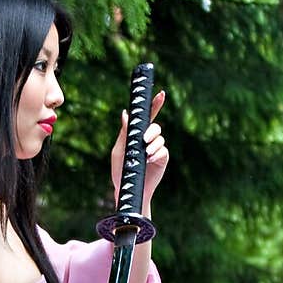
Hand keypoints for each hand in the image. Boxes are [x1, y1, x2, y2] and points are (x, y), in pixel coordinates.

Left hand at [110, 89, 168, 204]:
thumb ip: (125, 132)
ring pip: (160, 138)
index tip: (161, 94)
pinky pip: (163, 150)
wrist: (128, 188)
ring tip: (146, 154)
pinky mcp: (162, 158)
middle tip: (144, 140)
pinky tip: (150, 158)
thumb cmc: (120, 170)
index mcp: (138, 134)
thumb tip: (126, 113)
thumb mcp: (119, 149)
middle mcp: (149, 140)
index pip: (148, 117)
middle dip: (151, 131)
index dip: (155, 105)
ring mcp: (157, 148)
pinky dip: (156, 153)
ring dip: (153, 144)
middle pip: (156, 126)